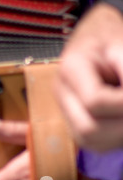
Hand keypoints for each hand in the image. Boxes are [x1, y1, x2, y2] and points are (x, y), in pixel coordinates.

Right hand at [55, 3, 122, 151]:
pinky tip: (121, 120)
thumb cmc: (110, 38)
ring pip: (90, 141)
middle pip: (88, 129)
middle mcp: (62, 93)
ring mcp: (65, 109)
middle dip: (122, 127)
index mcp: (70, 69)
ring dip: (119, 136)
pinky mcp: (74, 121)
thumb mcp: (122, 46)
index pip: (95, 101)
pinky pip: (93, 143)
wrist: (95, 37)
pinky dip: (116, 138)